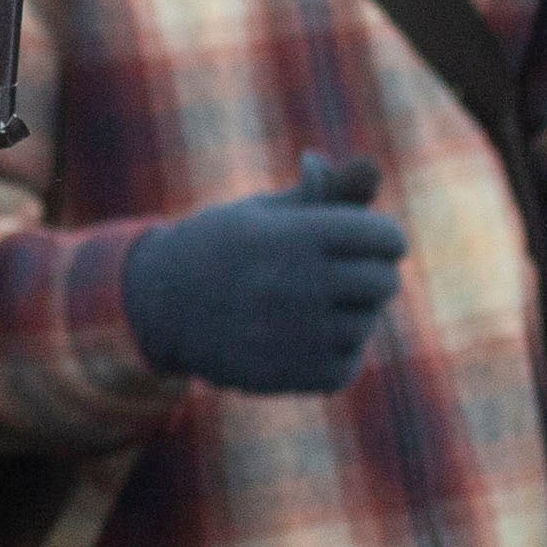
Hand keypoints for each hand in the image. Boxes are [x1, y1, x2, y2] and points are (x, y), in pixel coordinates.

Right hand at [120, 155, 409, 396]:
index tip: (380, 241)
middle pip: (382, 282)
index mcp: (291, 237)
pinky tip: (318, 335)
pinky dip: (342, 351)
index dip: (386, 236)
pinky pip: (347, 364)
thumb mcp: (261, 211)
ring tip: (328, 303)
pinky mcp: (286, 375)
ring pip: (366, 324)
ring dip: (357, 313)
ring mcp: (291, 335)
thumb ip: (320, 193)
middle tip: (361, 273)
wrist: (159, 306)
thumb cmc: (218, 246)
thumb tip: (371, 171)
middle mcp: (294, 286)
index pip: (380, 236)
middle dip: (378, 273)